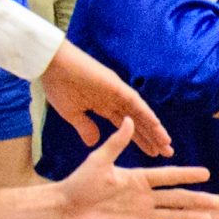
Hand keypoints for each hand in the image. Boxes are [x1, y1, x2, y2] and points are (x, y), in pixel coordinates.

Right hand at [43, 42, 173, 154]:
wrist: (51, 66)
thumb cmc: (58, 85)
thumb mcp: (72, 114)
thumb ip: (85, 127)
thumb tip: (94, 141)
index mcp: (103, 106)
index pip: (127, 127)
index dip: (140, 140)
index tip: (152, 153)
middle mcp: (114, 100)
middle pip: (138, 122)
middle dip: (152, 137)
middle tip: (167, 151)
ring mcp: (117, 92)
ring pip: (140, 113)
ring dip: (154, 128)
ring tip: (166, 143)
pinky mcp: (115, 85)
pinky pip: (134, 101)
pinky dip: (145, 113)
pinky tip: (156, 125)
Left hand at [53, 120, 218, 218]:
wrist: (64, 209)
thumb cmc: (79, 183)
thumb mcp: (99, 161)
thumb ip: (116, 143)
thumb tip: (130, 120)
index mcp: (137, 178)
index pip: (168, 176)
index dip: (187, 174)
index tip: (207, 173)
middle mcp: (142, 197)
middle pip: (176, 198)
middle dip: (197, 199)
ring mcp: (139, 215)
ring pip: (171, 216)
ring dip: (189, 218)